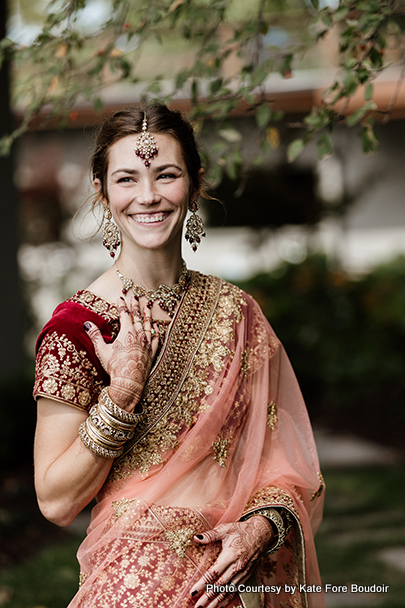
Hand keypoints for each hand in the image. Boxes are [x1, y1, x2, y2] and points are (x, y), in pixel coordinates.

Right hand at [84, 296, 158, 410]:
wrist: (129, 382)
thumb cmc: (114, 366)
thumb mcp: (102, 350)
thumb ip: (95, 335)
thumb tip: (87, 324)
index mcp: (127, 332)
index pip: (124, 314)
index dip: (122, 305)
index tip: (120, 298)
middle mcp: (139, 335)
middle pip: (137, 316)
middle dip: (135, 305)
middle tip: (135, 296)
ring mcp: (147, 343)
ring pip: (148, 325)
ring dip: (147, 315)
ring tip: (148, 306)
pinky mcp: (151, 352)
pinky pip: (156, 338)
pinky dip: (156, 331)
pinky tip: (156, 327)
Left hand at [191, 516, 272, 607]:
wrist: (261, 534)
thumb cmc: (241, 530)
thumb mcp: (225, 529)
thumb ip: (210, 535)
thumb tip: (196, 538)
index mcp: (230, 555)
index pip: (213, 573)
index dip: (202, 584)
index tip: (193, 592)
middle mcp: (237, 567)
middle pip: (219, 586)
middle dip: (207, 597)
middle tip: (197, 606)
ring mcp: (243, 573)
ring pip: (228, 591)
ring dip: (217, 601)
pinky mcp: (247, 576)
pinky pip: (236, 590)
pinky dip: (228, 599)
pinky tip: (220, 605)